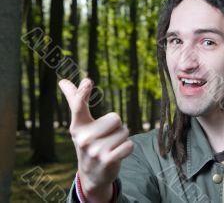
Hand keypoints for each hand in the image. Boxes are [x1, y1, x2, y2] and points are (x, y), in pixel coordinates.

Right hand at [59, 78, 133, 201]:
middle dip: (116, 127)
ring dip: (122, 139)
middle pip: (116, 118)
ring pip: (124, 132)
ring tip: (110, 147)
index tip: (88, 81)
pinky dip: (128, 148)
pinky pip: (129, 145)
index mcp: (78, 126)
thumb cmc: (89, 142)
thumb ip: (74, 102)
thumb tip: (63, 80)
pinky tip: (117, 155)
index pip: (79, 106)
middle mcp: (83, 138)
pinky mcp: (107, 161)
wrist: (92, 175)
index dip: (83, 93)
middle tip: (106, 138)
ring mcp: (95, 151)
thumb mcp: (80, 125)